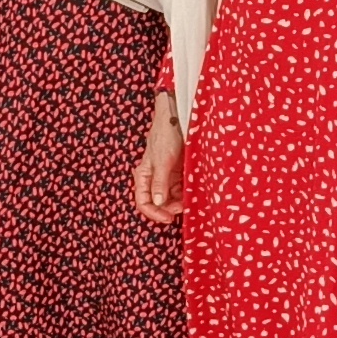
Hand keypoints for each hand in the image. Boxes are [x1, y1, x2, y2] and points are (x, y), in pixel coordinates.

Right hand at [131, 107, 184, 225]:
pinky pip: (180, 189)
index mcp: (144, 176)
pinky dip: (185, 194)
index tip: (168, 218)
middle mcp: (153, 179)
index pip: (143, 202)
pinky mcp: (177, 172)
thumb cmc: (165, 136)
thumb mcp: (162, 161)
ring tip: (189, 202)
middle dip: (169, 209)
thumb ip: (160, 183)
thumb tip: (158, 203)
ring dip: (178, 202)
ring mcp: (166, 176)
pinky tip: (192, 194)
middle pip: (158, 202)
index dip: (154, 213)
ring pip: (170, 198)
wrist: (177, 118)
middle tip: (182, 210)